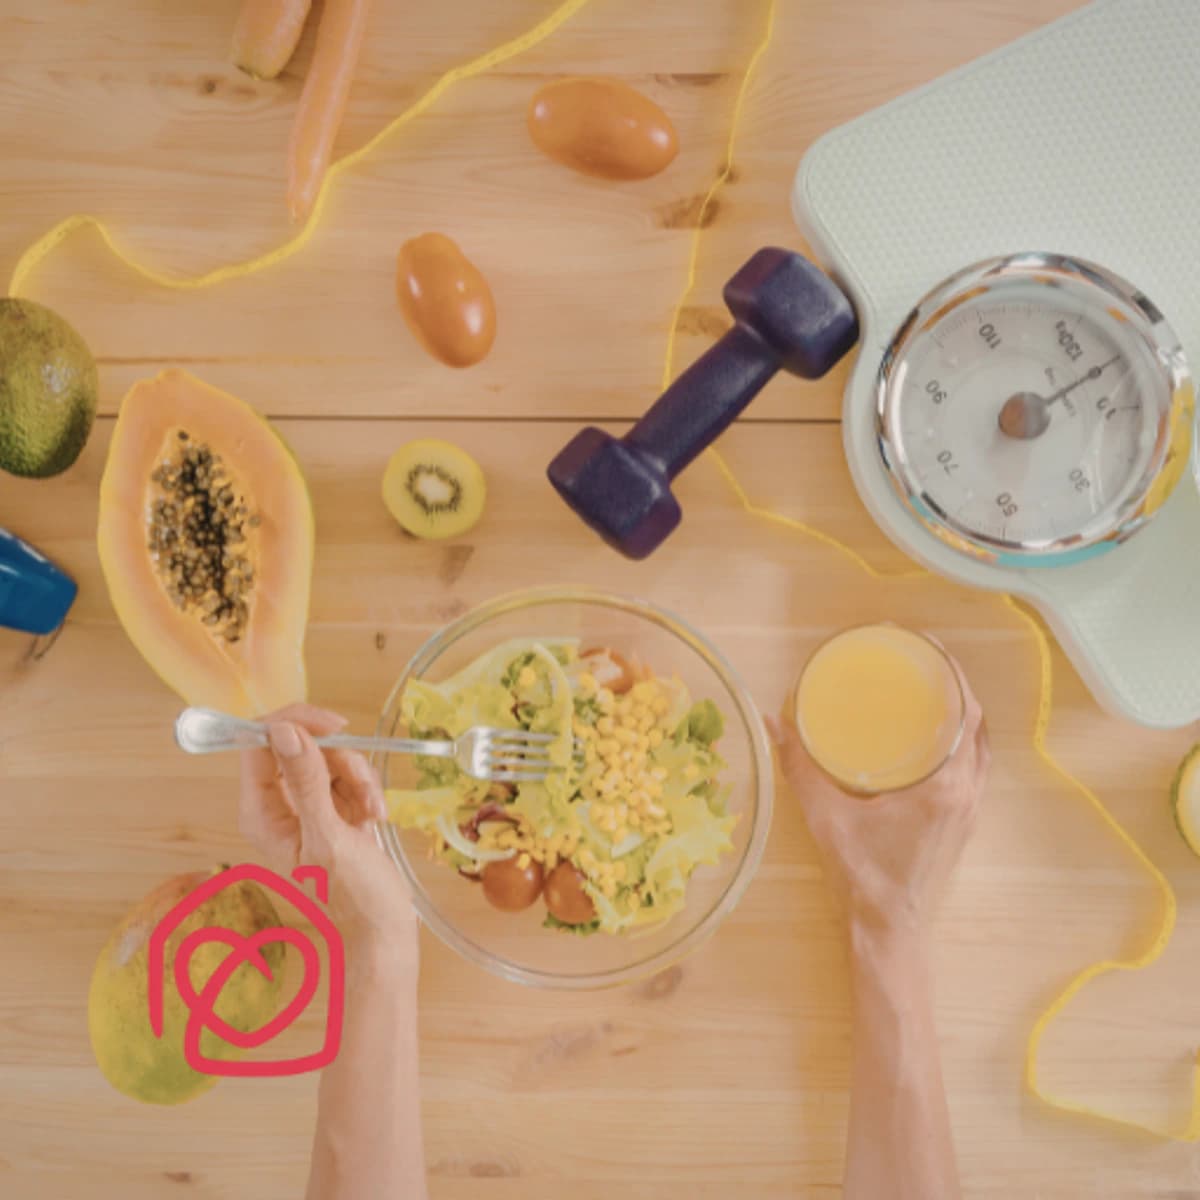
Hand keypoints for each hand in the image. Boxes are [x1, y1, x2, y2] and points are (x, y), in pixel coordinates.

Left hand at [239, 703, 416, 948]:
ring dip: (358, 778)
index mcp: (260, 812)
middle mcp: (277, 805)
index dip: (295, 724)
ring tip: (371, 812)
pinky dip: (366, 790)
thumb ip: (306, 782)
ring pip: (329, 758)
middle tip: (361, 786)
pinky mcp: (333, 809)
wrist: (382, 926)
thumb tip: (283, 729)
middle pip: (301, 746)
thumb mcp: (329, 836)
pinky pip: (348, 776)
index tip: (333, 726)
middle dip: (338, 759)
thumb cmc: (351, 895)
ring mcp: (306, 806)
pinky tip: (375, 818)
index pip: (261, 743)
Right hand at [769, 657, 988, 934]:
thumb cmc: (862, 876)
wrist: (890, 932)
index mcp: (944, 786)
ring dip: (964, 716)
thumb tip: (772, 721)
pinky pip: (973, 768)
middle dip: (957, 688)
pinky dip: (962, 743)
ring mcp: (970, 810)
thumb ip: (800, 767)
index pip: (966, 715)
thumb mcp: (825, 817)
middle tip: (926, 662)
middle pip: (978, 725)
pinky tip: (932, 738)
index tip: (932, 648)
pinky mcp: (964, 823)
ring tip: (933, 692)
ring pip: (980, 748)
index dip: (954, 676)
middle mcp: (967, 793)